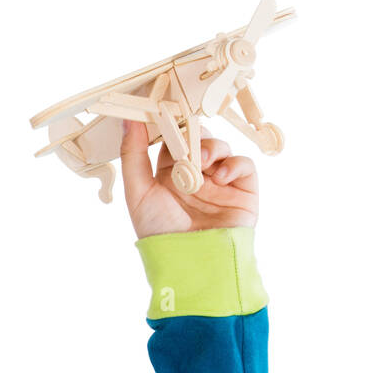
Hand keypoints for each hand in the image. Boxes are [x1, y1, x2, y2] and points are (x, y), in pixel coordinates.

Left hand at [119, 119, 258, 238]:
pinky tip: (219, 177)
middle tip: (186, 132)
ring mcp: (219, 182)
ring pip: (220, 148)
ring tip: (202, 162)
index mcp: (168, 175)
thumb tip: (127, 120)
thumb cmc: (160, 233)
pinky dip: (234, 164)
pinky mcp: (242, 191)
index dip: (169, 125)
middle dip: (192, 133)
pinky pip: (244, 165)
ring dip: (212, 148)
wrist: (190, 262)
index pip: (170, 140)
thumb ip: (132, 155)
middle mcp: (194, 176)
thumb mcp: (137, 192)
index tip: (163, 110)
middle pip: (198, 139)